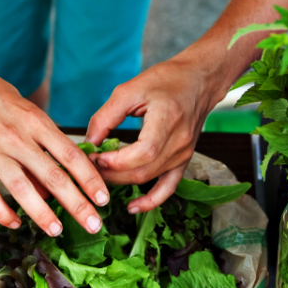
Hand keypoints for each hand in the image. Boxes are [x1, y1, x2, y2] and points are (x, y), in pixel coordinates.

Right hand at [0, 61, 108, 236]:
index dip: (90, 179)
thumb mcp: (27, 111)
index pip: (70, 155)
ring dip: (43, 214)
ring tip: (57, 230)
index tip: (104, 198)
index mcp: (35, 122)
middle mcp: (16, 138)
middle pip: (53, 177)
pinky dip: (4, 213)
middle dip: (77, 204)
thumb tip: (58, 179)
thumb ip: (43, 143)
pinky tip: (17, 222)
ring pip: (23, 190)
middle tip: (94, 224)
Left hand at [85, 57, 218, 213]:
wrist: (199, 80)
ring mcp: (184, 154)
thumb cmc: (165, 80)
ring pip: (149, 180)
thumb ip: (106, 117)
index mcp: (167, 120)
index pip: (142, 153)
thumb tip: (89, 142)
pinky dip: (150, 201)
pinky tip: (132, 207)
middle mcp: (179, 142)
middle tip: (88, 167)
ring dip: (122, 182)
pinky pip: (168, 188)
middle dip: (111, 174)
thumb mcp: (129, 90)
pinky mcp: (183, 160)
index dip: (115, 161)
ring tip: (100, 177)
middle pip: (142, 171)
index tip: (94, 156)